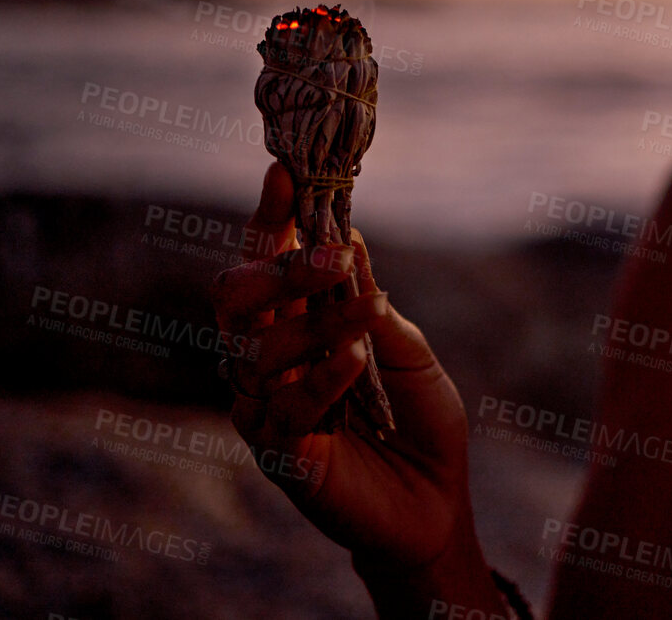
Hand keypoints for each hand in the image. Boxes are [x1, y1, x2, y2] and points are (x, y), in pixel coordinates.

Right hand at [211, 162, 478, 571]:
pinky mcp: (277, 456)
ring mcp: (264, 409)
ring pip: (254, 351)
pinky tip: (354, 359)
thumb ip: (371, 299)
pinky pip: (281, 409)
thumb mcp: (407, 347)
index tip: (286, 170)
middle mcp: (266, 361)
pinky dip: (319, 378)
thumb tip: (348, 233)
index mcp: (294, 324)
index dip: (270, 217)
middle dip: (278, 268)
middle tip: (333, 257)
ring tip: (367, 316)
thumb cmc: (418, 419)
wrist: (436, 502)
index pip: (265, 261)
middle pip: (235, 301)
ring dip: (314, 324)